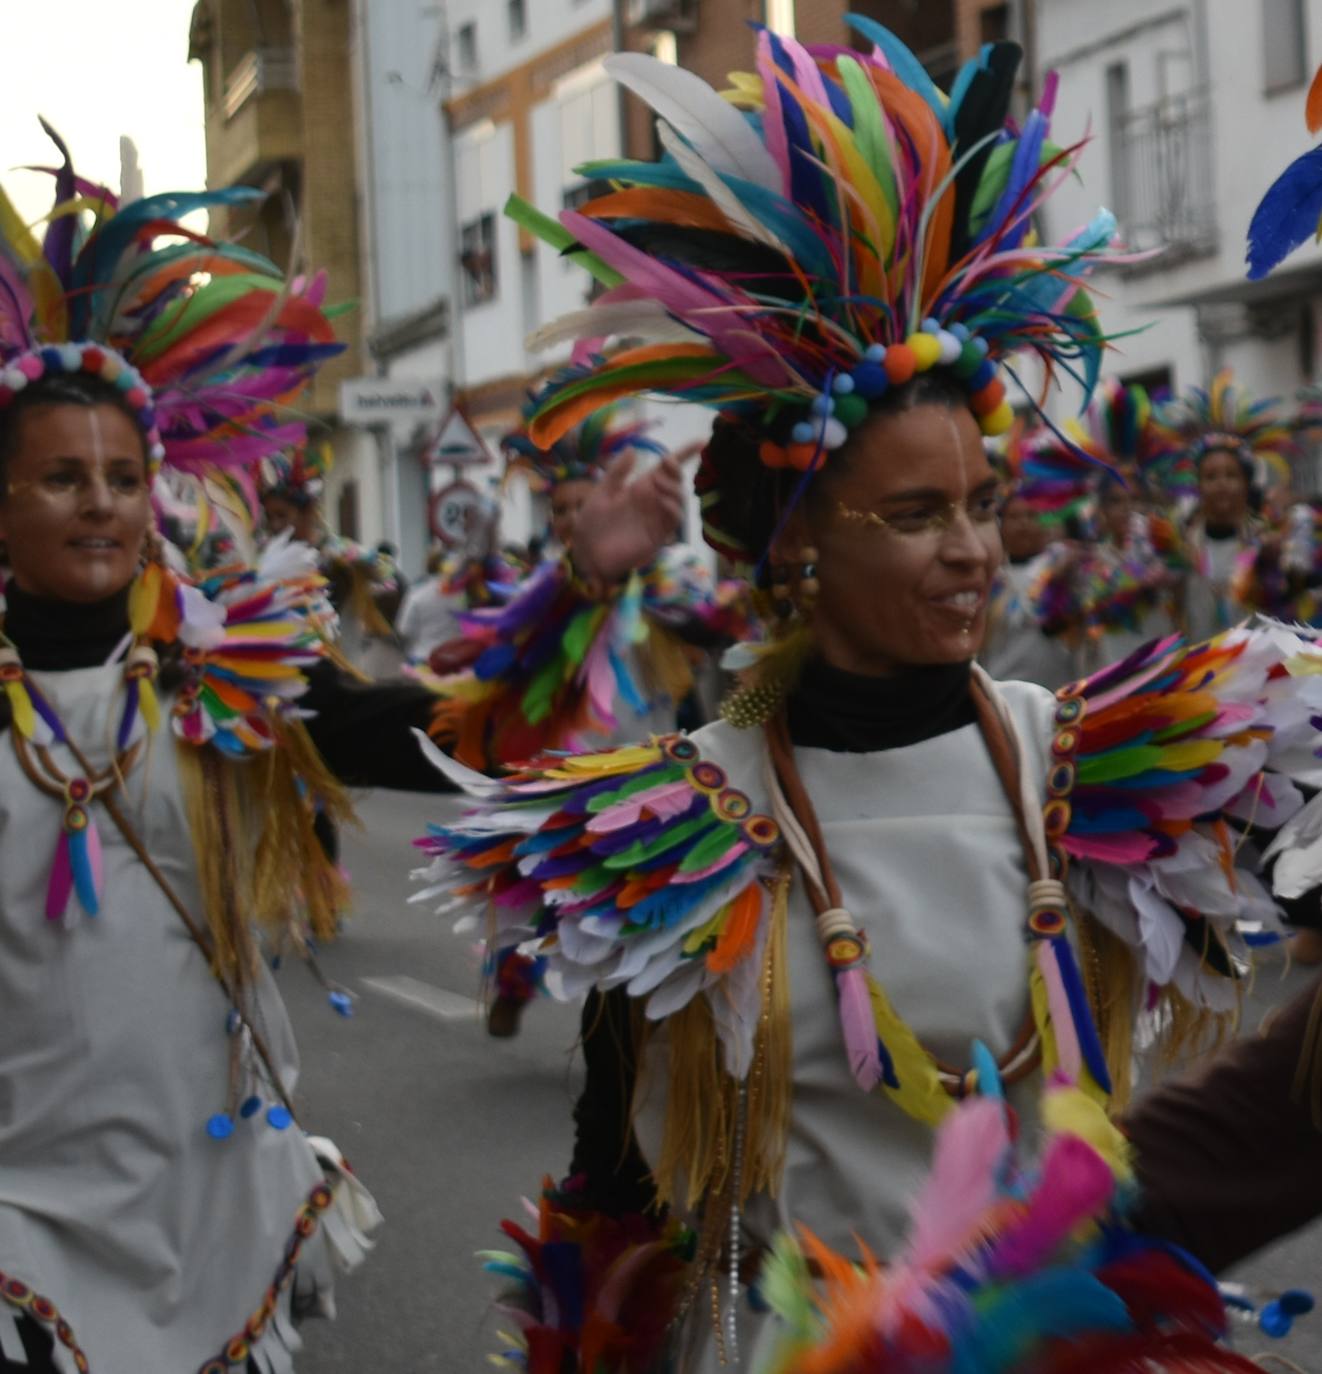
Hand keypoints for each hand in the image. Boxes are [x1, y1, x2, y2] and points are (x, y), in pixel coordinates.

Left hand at [571, 451, 685, 583]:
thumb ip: (617, 472)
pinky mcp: (658, 535)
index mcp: (640, 487)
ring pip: (679, 499)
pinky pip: (674, 519)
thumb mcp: (601, 493)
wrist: (587, 553)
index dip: (684, 455)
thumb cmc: (592, 524)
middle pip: (676, 481)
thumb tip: (632, 448)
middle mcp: (653, 501)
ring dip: (674, 487)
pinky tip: (663, 501)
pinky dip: (673, 507)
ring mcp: (657, 518)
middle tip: (665, 464)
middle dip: (676, 469)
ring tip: (657, 483)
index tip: (700, 442)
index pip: (666, 469)